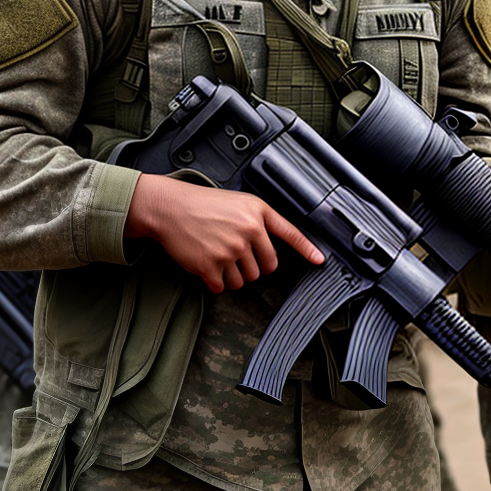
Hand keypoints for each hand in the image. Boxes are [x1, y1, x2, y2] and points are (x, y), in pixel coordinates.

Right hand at [126, 174, 323, 292]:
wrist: (171, 208)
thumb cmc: (205, 205)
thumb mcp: (241, 203)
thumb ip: (261, 221)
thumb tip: (273, 248)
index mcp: (258, 213)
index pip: (290, 234)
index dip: (307, 249)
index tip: (319, 261)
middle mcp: (248, 231)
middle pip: (266, 268)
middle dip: (253, 266)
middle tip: (235, 253)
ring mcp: (230, 250)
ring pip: (245, 280)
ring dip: (233, 275)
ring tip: (218, 255)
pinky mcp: (210, 266)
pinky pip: (223, 287)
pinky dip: (216, 282)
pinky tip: (207, 265)